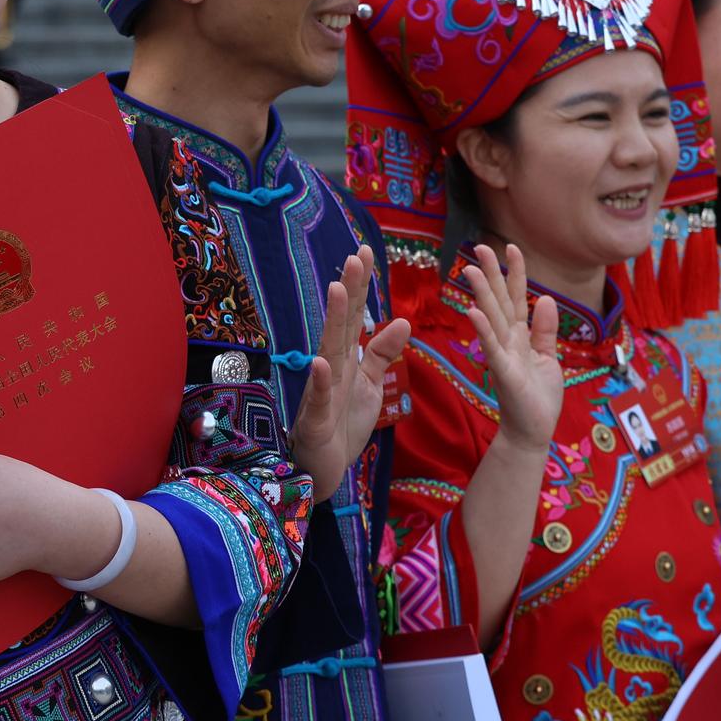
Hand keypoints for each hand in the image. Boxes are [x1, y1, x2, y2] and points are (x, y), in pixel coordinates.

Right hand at [290, 245, 410, 497]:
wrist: (322, 469)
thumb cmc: (343, 424)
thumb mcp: (371, 385)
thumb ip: (382, 354)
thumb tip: (403, 321)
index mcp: (346, 360)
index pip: (355, 317)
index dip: (360, 286)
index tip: (365, 251)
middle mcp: (331, 369)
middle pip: (341, 324)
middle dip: (349, 291)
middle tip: (355, 256)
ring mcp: (321, 392)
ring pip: (328, 351)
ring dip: (333, 322)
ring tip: (338, 290)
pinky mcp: (316, 419)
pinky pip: (320, 398)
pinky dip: (321, 381)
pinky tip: (321, 362)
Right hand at [460, 244, 562, 449]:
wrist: (534, 430)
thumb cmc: (538, 396)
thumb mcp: (548, 357)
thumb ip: (545, 329)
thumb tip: (547, 299)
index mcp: (520, 335)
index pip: (517, 297)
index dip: (515, 273)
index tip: (511, 247)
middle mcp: (508, 340)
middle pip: (499, 301)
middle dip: (491, 274)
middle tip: (479, 247)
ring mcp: (503, 354)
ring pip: (492, 318)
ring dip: (482, 294)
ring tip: (471, 270)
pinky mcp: (503, 372)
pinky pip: (491, 348)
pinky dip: (483, 330)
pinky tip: (473, 312)